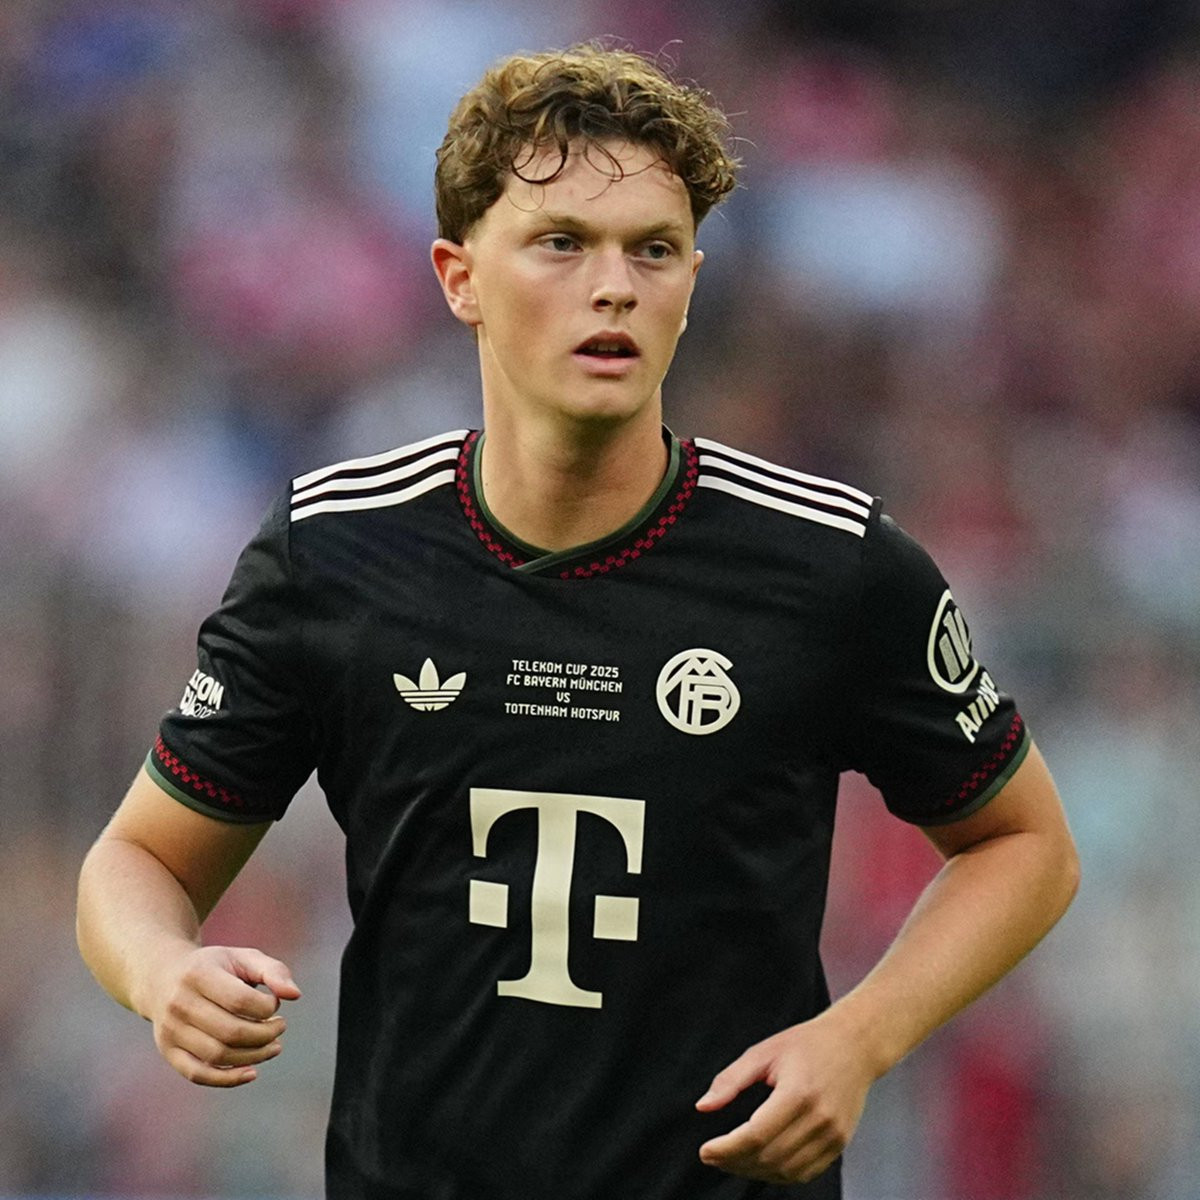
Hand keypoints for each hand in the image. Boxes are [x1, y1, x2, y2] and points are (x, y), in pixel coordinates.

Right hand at [143, 944, 300, 1087]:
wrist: (162, 976)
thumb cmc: (214, 967)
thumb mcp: (242, 958)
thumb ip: (273, 971)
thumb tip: (296, 995)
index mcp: (198, 975)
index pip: (240, 1000)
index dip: (267, 1007)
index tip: (274, 1003)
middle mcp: (179, 1004)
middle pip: (230, 1031)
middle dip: (265, 1034)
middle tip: (280, 1027)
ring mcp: (170, 1030)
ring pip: (217, 1055)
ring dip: (254, 1056)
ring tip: (273, 1046)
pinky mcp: (168, 1052)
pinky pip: (198, 1074)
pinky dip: (228, 1079)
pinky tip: (252, 1072)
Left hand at [695, 1013, 875, 1183]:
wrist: (854, 1045)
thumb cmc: (807, 1044)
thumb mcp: (764, 1051)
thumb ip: (731, 1079)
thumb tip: (703, 1106)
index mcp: (798, 1092)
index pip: (756, 1135)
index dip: (727, 1149)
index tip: (705, 1151)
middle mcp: (819, 1118)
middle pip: (770, 1157)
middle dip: (735, 1162)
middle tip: (713, 1156)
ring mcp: (833, 1135)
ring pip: (787, 1171)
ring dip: (755, 1172)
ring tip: (732, 1161)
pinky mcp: (840, 1144)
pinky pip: (806, 1173)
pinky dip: (779, 1174)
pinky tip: (760, 1163)